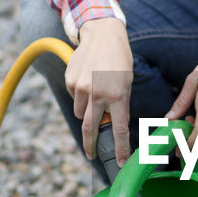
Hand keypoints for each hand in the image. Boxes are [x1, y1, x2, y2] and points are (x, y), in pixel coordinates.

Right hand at [64, 18, 132, 164]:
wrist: (102, 33)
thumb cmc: (119, 59)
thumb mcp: (127, 82)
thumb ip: (119, 104)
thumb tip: (111, 124)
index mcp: (117, 95)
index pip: (118, 129)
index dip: (119, 149)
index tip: (120, 162)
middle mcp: (97, 93)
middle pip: (90, 129)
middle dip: (91, 145)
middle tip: (92, 155)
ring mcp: (81, 88)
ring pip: (81, 113)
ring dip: (87, 112)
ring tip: (95, 94)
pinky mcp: (70, 81)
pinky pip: (74, 98)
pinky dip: (80, 95)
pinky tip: (88, 80)